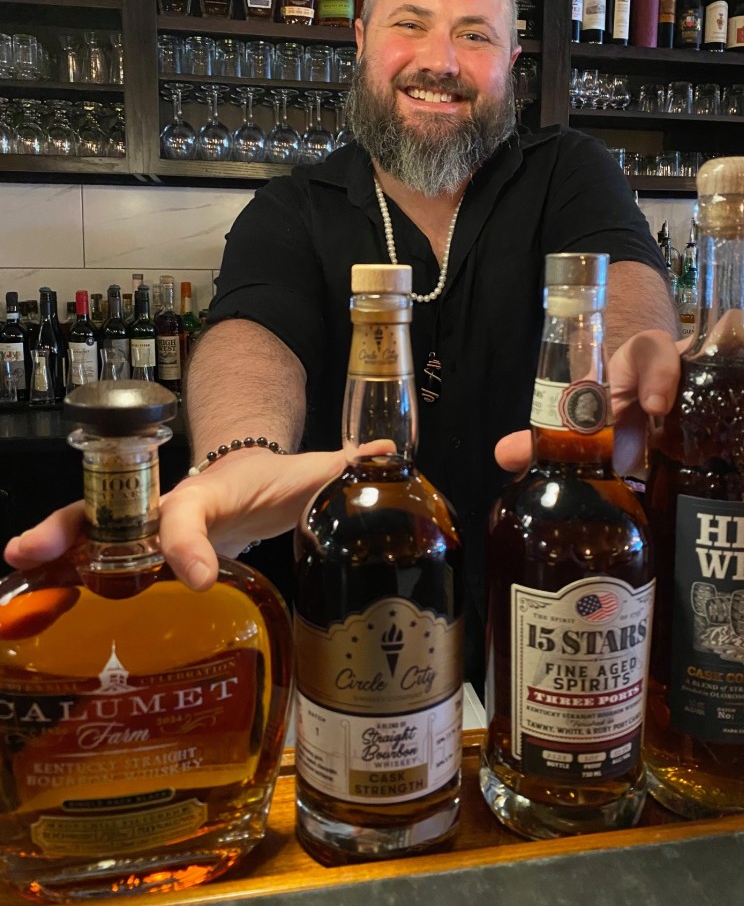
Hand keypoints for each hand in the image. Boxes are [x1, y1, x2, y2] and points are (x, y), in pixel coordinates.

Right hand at [4, 444, 385, 590]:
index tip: (193, 577)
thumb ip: (344, 473)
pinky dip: (62, 574)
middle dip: (72, 527)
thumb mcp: (307, 477)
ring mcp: (146, 525)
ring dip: (53, 549)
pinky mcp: (138, 548)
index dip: (186, 543)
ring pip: (90, 532)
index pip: (188, 513)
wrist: (245, 473)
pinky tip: (32, 598)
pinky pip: (95, 558)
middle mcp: (167, 505)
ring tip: (15, 567)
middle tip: (32, 546)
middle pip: (112, 512)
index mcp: (209, 492)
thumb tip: (392, 459)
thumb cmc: (272, 480)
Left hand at [495, 317, 743, 478]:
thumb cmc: (619, 401)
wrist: (643, 384)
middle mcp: (688, 357)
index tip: (656, 406)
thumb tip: (506, 456)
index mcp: (640, 360)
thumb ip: (555, 437)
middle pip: (722, 336)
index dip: (653, 374)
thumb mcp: (592, 417)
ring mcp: (724, 369)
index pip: (647, 352)